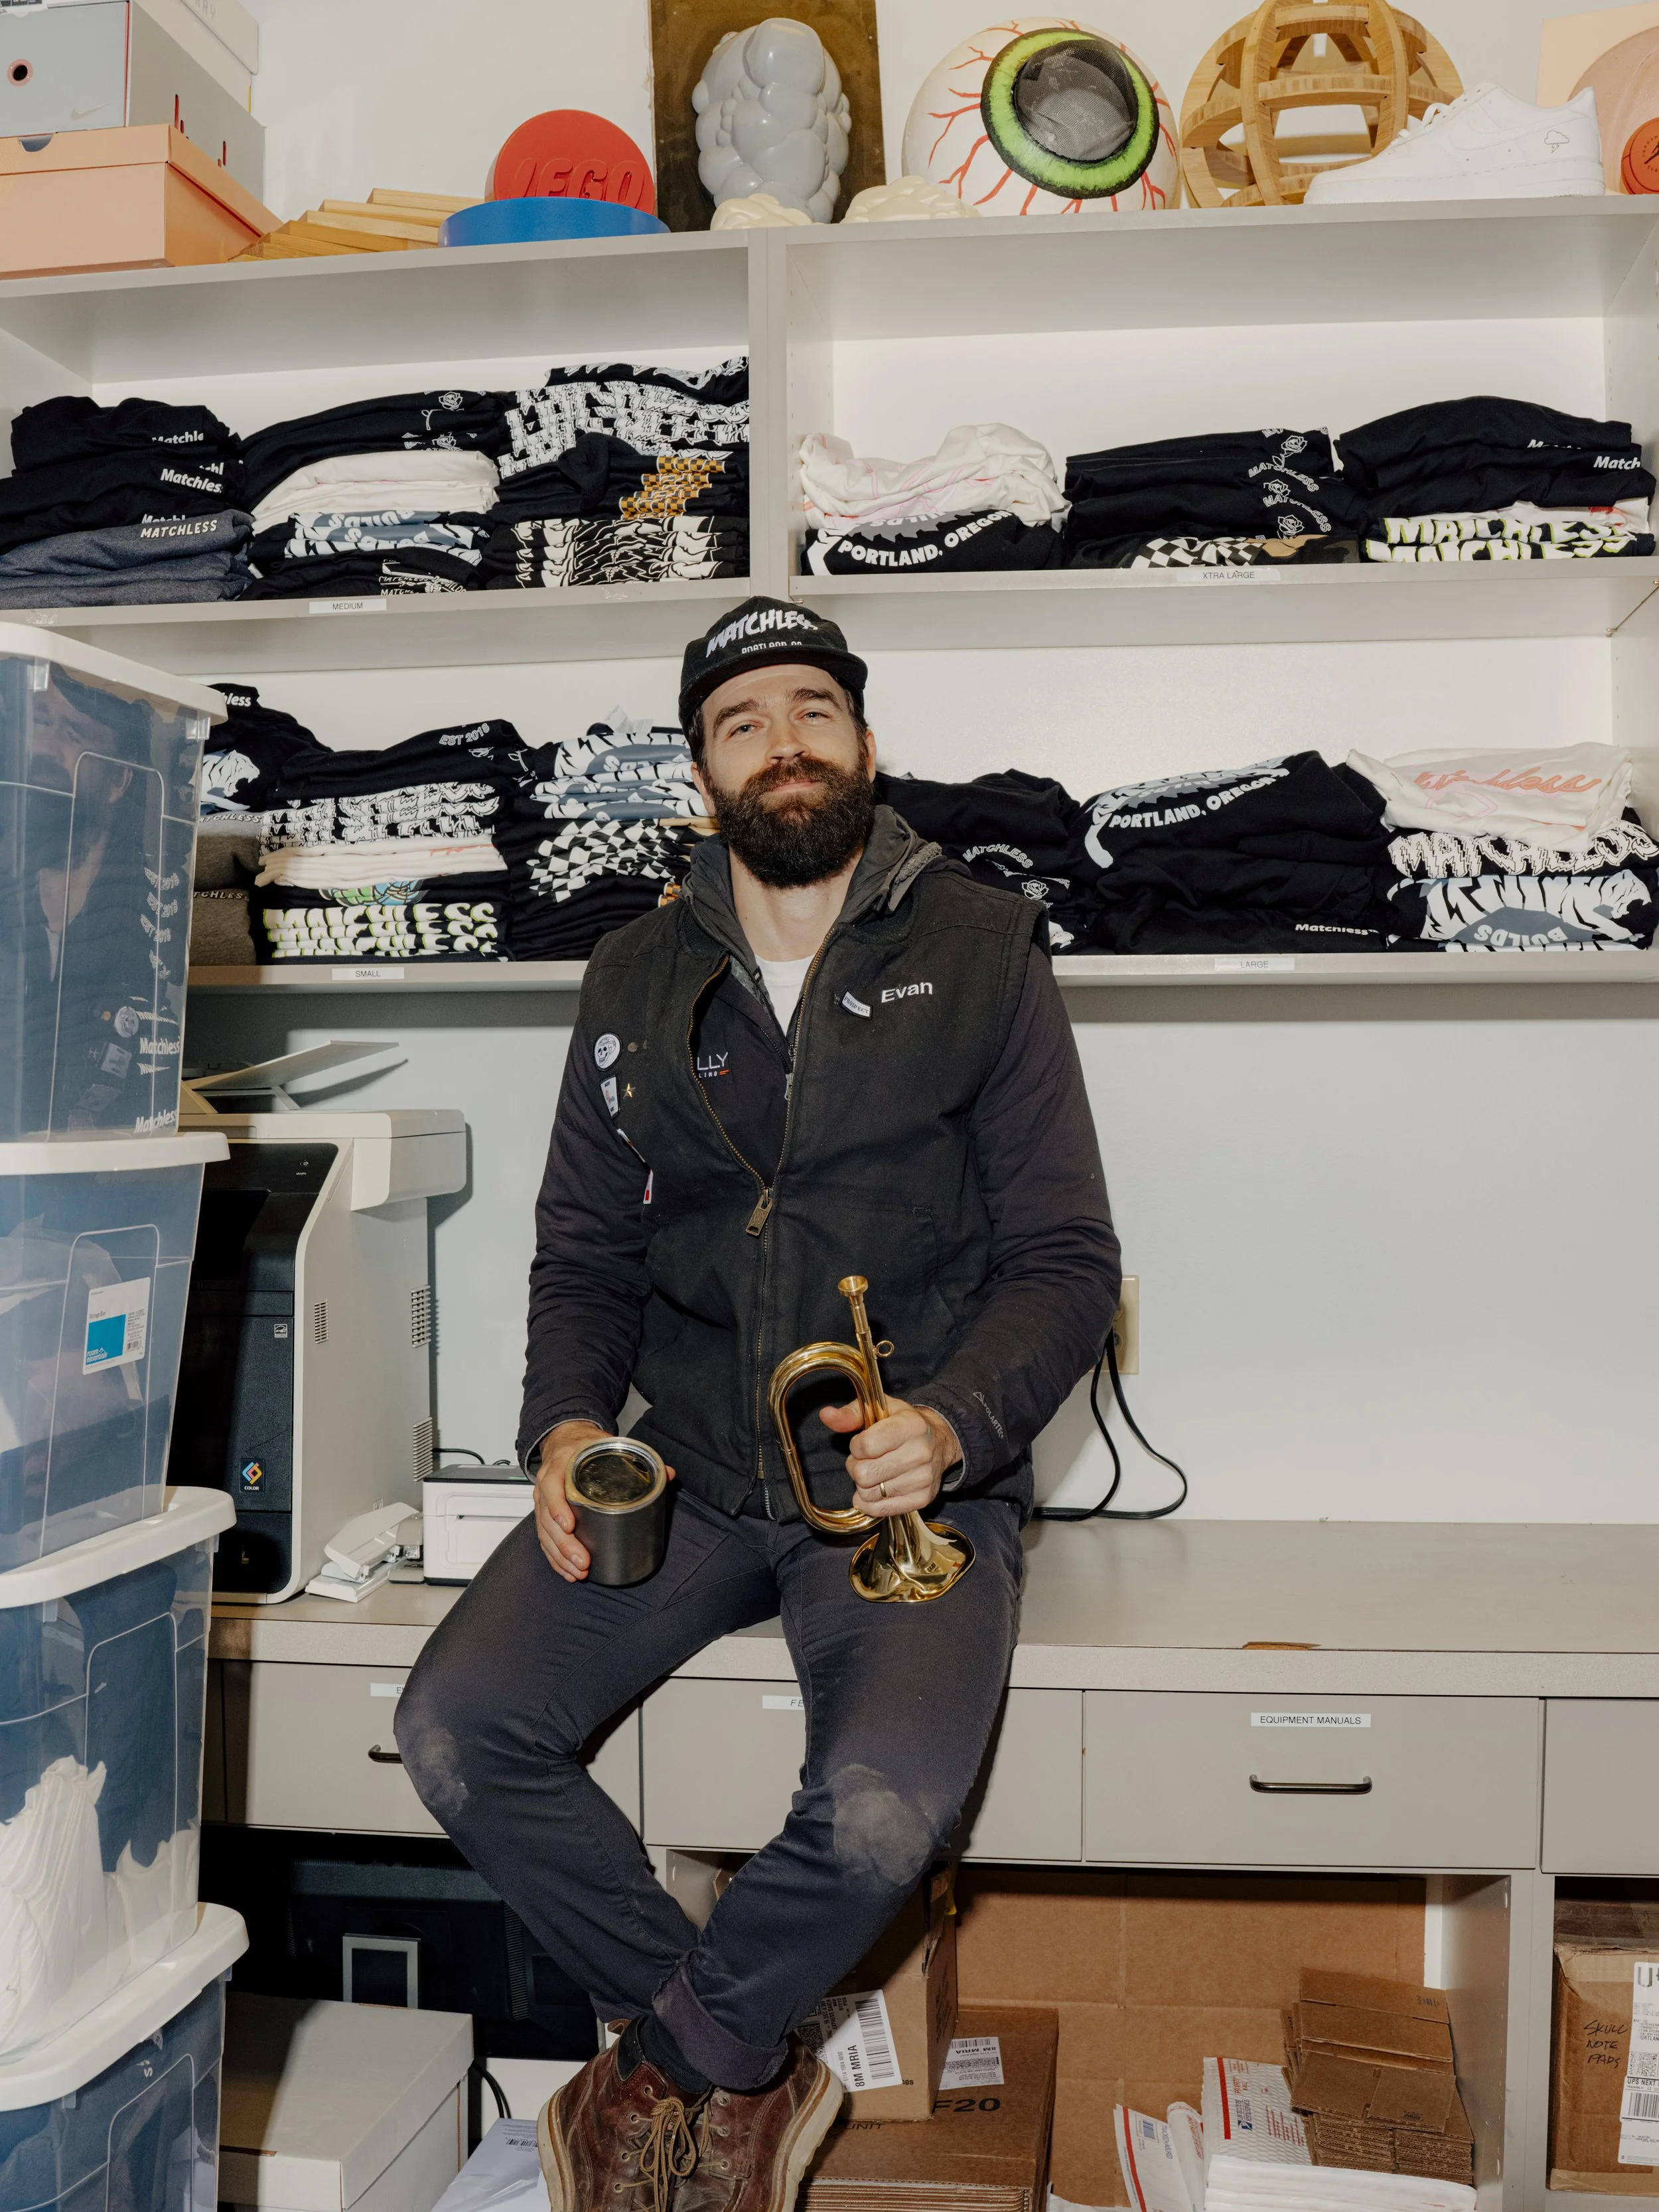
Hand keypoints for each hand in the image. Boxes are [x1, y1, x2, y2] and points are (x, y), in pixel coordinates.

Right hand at [533, 1422, 676, 1582]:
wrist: (565, 1442)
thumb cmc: (583, 1446)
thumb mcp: (606, 1445)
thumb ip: (637, 1460)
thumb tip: (668, 1473)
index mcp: (561, 1466)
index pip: (552, 1486)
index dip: (558, 1507)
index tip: (569, 1525)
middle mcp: (548, 1485)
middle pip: (548, 1519)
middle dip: (565, 1544)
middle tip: (582, 1561)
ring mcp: (544, 1502)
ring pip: (545, 1534)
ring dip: (560, 1556)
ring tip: (578, 1571)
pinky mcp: (546, 1515)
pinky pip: (545, 1540)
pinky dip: (555, 1558)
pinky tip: (567, 1571)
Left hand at [818, 1395, 960, 1519]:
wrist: (939, 1441)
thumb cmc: (903, 1424)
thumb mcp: (879, 1409)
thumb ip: (850, 1414)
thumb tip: (826, 1415)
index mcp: (910, 1426)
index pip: (866, 1446)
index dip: (856, 1446)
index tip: (863, 1443)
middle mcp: (920, 1453)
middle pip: (864, 1474)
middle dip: (856, 1467)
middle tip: (866, 1460)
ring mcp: (923, 1478)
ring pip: (869, 1494)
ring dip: (864, 1485)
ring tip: (876, 1471)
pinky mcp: (922, 1499)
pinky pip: (880, 1510)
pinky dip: (871, 1502)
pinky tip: (877, 1488)